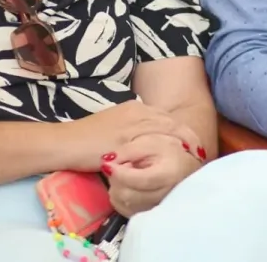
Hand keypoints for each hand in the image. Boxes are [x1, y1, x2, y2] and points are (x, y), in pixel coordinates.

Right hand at [65, 101, 202, 171]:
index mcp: (133, 108)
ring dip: (183, 143)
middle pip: (170, 122)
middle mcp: (135, 113)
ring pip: (165, 131)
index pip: (165, 117)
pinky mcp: (124, 141)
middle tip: (201, 151)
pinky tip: (176, 159)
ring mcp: (130, 126)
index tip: (193, 142)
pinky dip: (167, 150)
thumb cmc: (85, 137)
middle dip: (188, 136)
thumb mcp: (112, 126)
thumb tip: (146, 139)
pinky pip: (152, 144)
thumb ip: (130, 129)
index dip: (182, 129)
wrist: (65, 142)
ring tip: (195, 157)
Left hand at [103, 133, 201, 216]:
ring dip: (117, 188)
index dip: (120, 173)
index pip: (140, 180)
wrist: (184, 166)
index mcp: (168, 175)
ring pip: (124, 203)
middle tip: (121, 165)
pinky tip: (127, 185)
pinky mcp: (148, 214)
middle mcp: (164, 196)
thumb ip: (128, 150)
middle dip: (117, 180)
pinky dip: (119, 197)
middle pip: (129, 195)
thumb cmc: (168, 151)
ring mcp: (156, 208)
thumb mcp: (150, 142)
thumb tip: (108, 160)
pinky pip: (124, 209)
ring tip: (126, 174)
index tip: (108, 164)